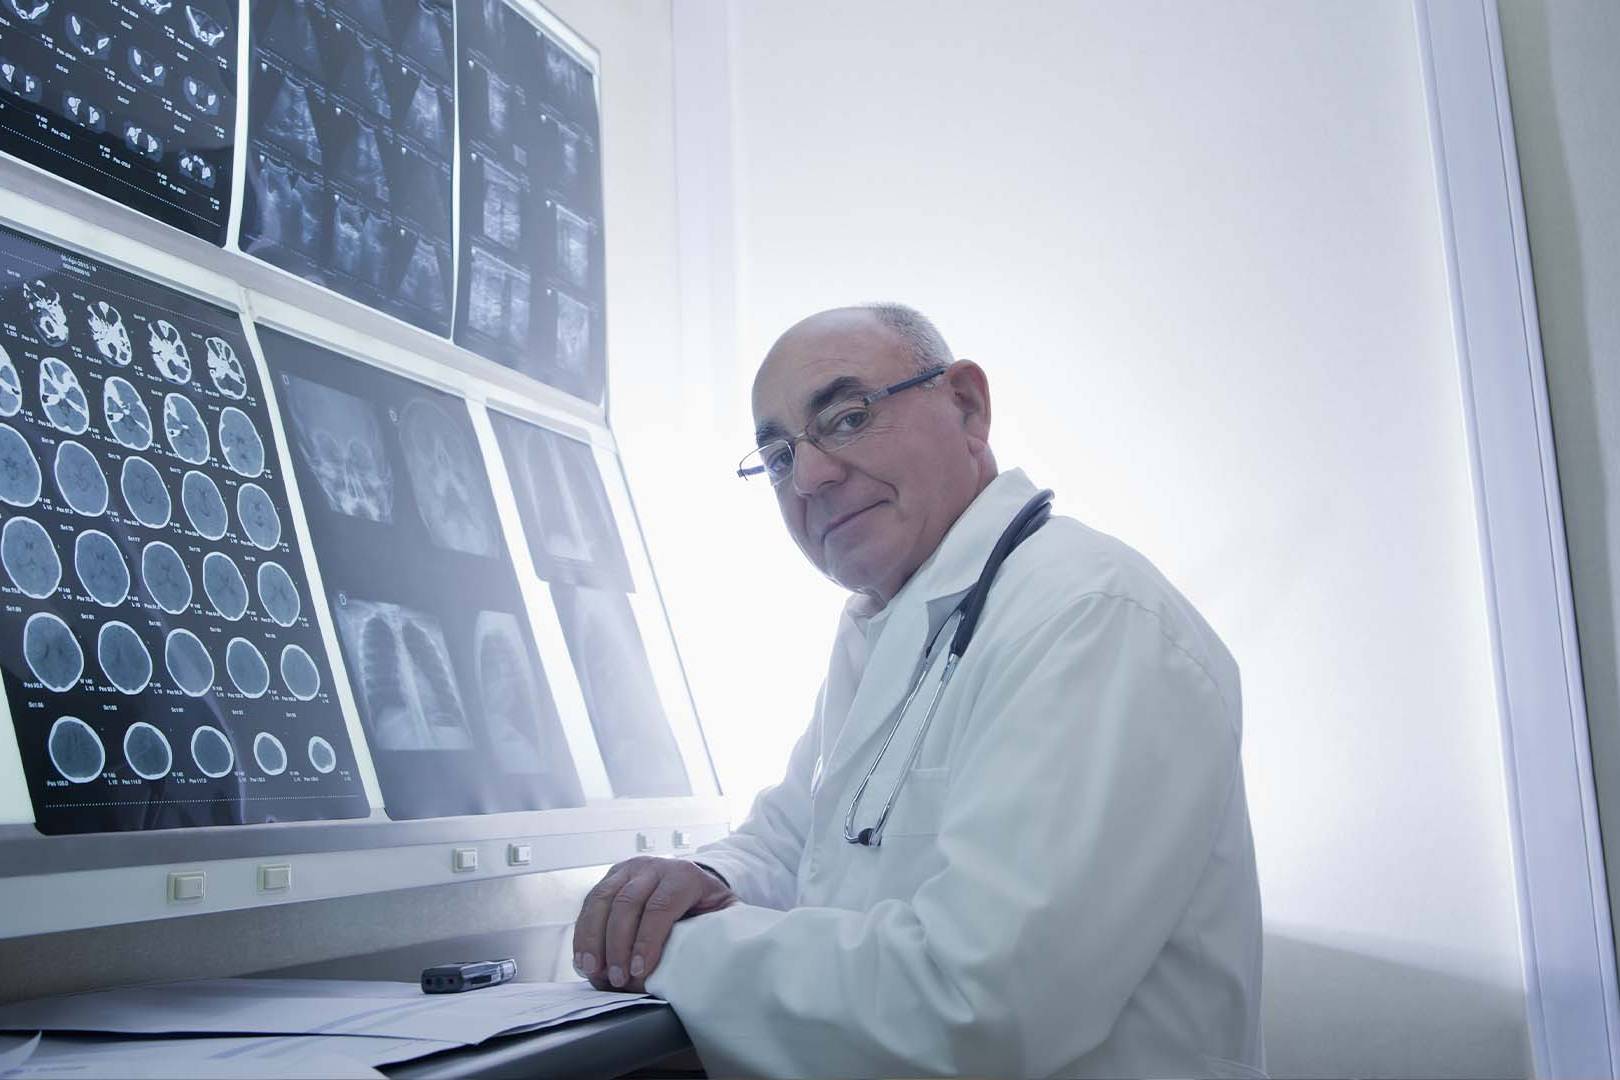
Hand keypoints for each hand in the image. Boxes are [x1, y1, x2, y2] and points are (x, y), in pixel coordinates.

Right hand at [572, 857, 736, 991]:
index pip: (660, 906)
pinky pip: (590, 904)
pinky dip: (583, 933)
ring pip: (602, 899)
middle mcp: (653, 867)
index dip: (647, 940)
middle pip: (626, 903)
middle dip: (617, 944)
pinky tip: (583, 958)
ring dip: (593, 939)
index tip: (639, 971)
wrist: (691, 879)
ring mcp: (628, 870)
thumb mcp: (724, 914)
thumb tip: (710, 964)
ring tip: (593, 970)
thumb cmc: (707, 905)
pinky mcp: (610, 878)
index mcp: (683, 875)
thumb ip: (720, 932)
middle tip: (617, 978)